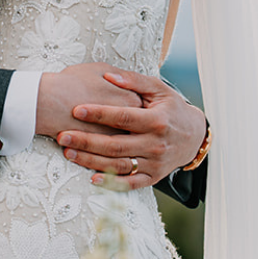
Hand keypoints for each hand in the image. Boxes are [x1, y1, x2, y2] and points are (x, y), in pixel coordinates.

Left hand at [51, 66, 204, 188]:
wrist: (195, 136)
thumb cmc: (172, 109)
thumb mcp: (159, 90)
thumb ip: (135, 82)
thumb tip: (109, 75)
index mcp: (157, 120)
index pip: (124, 117)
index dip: (100, 114)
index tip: (76, 109)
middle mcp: (156, 144)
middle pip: (116, 145)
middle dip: (86, 141)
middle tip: (62, 136)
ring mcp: (155, 163)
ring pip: (118, 164)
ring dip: (91, 161)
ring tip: (67, 153)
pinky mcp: (153, 176)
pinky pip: (131, 183)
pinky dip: (112, 183)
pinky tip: (92, 178)